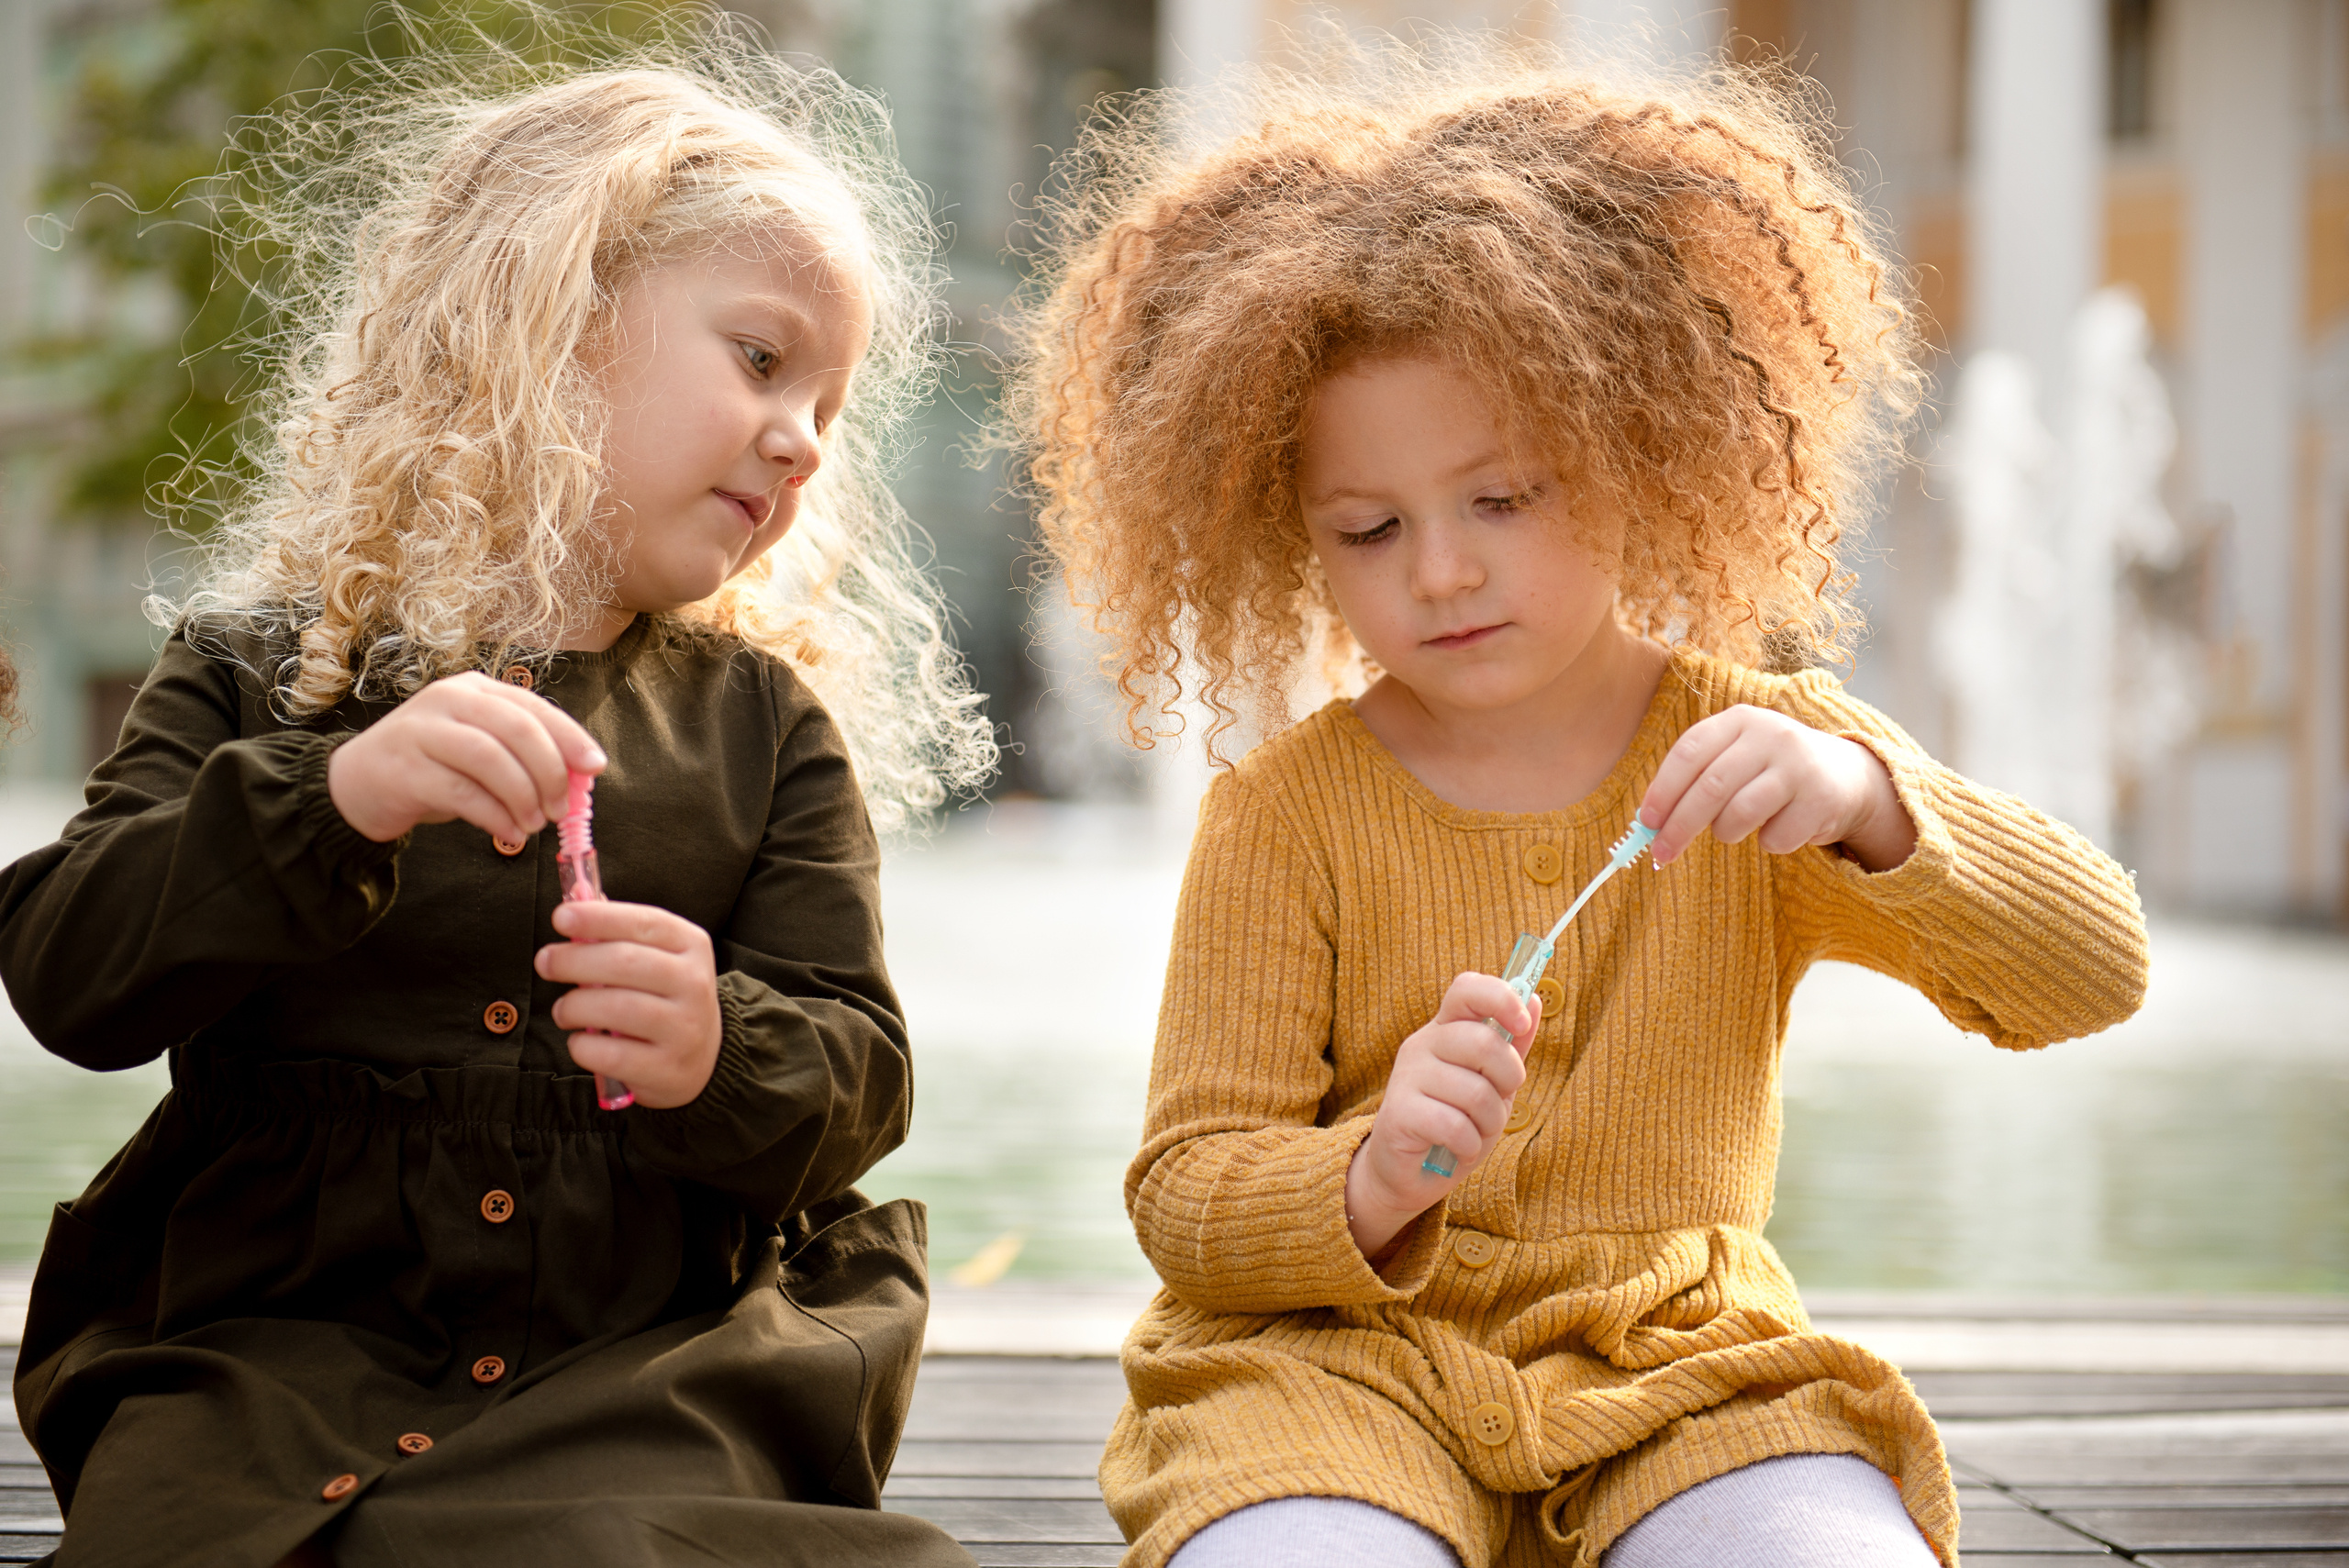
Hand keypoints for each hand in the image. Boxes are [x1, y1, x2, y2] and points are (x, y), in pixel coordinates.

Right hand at [327, 672, 605, 843]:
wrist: (358, 786)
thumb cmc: (434, 768)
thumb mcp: (481, 750)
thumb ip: (523, 754)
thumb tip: (580, 778)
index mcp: (475, 689)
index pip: (534, 706)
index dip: (571, 736)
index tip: (595, 768)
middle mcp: (447, 700)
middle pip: (516, 728)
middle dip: (550, 771)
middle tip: (561, 809)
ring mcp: (421, 732)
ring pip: (490, 758)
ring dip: (524, 796)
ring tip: (535, 824)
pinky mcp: (404, 770)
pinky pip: (462, 793)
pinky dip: (495, 816)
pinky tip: (510, 832)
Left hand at [535, 900, 723, 1108]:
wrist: (704, 1056)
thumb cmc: (664, 997)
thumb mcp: (657, 957)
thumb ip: (618, 933)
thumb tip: (575, 903)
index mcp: (691, 946)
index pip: (644, 922)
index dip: (598, 917)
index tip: (560, 918)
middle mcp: (694, 984)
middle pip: (625, 962)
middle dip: (573, 960)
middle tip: (545, 962)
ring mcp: (684, 1028)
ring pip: (615, 1008)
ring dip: (574, 1006)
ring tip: (563, 1010)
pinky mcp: (667, 1068)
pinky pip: (610, 1053)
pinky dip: (582, 1046)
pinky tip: (581, 1041)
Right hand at [1344, 971, 1537, 1259]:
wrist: (1406, 1173)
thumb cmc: (1454, 1122)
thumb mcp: (1491, 1083)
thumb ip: (1510, 1045)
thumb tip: (1534, 999)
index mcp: (1445, 1029)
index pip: (1468, 989)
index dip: (1501, 998)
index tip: (1522, 1022)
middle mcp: (1422, 1045)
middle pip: (1483, 1042)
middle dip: (1508, 1080)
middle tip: (1497, 1102)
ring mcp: (1406, 1077)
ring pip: (1475, 1092)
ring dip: (1489, 1123)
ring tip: (1474, 1132)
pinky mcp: (1398, 1114)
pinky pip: (1456, 1126)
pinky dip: (1469, 1145)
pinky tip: (1458, 1149)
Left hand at [1639, 704, 1915, 871]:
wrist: (1845, 776)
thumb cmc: (1770, 771)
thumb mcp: (1736, 758)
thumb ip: (1696, 779)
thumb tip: (1649, 823)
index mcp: (1740, 719)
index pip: (1690, 752)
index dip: (1663, 789)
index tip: (1646, 822)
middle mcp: (1771, 735)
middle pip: (1710, 787)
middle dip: (1679, 826)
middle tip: (1661, 853)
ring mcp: (1799, 766)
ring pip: (1739, 814)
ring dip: (1726, 833)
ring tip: (1735, 828)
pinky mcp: (1822, 799)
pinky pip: (1775, 838)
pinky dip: (1769, 843)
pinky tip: (1781, 827)